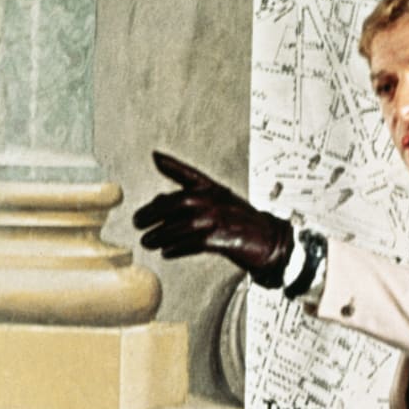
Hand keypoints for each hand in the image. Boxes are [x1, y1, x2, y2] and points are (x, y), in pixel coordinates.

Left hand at [133, 151, 292, 287]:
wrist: (271, 240)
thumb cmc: (244, 222)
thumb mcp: (223, 202)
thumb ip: (196, 195)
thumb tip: (161, 198)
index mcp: (216, 190)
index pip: (192, 174)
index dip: (173, 165)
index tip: (156, 156)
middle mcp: (215, 201)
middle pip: (176, 202)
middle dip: (152, 212)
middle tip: (138, 222)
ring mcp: (218, 219)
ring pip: (180, 226)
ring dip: (160, 234)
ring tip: (148, 241)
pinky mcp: (221, 239)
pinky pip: (191, 243)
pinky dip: (176, 248)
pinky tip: (167, 252)